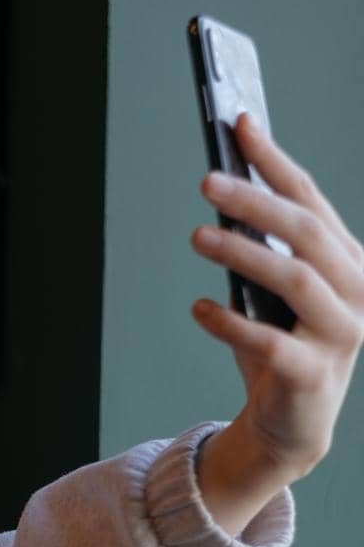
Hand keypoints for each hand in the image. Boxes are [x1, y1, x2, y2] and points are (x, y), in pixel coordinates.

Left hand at [190, 113, 363, 530]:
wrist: (291, 422)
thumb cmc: (278, 342)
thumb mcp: (270, 290)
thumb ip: (259, 246)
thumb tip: (221, 184)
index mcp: (349, 259)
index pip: (311, 199)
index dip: (275, 160)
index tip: (239, 124)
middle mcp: (358, 290)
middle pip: (308, 233)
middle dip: (257, 201)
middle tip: (207, 182)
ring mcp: (343, 334)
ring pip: (297, 280)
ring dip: (244, 254)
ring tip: (198, 237)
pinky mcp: (315, 375)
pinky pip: (273, 341)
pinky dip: (230, 323)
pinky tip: (199, 309)